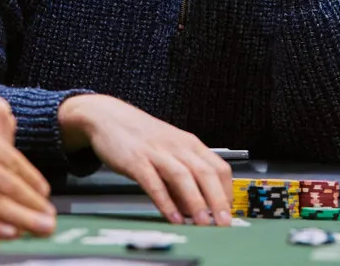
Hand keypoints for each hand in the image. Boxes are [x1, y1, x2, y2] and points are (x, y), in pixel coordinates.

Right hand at [58, 94, 232, 226]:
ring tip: (202, 223)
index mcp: (190, 144)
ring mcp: (157, 153)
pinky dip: (165, 201)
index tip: (228, 212)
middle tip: (223, 222)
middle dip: (217, 200)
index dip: (227, 191)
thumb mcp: (169, 152)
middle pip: (206, 173)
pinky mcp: (136, 161)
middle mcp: (178, 147)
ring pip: (183, 177)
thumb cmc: (142, 136)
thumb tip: (193, 208)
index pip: (219, 167)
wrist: (110, 117)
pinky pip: (154, 182)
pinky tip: (172, 216)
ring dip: (195, 201)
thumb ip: (182, 178)